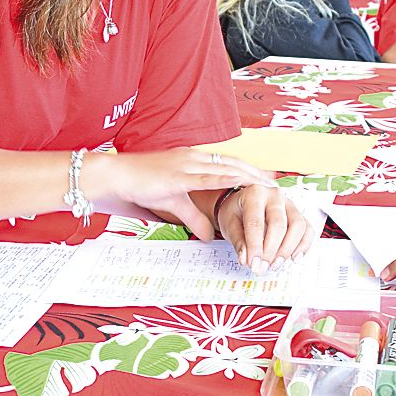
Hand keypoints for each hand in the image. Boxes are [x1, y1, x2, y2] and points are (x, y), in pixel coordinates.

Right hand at [87, 149, 274, 238]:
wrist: (117, 175)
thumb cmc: (141, 185)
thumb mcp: (173, 204)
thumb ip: (194, 218)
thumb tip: (211, 236)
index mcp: (193, 161)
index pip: (227, 164)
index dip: (249, 171)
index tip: (267, 179)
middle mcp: (194, 159)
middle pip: (234, 164)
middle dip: (257, 173)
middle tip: (278, 183)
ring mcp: (188, 165)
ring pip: (227, 169)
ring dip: (250, 177)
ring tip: (268, 186)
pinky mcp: (180, 175)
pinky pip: (209, 178)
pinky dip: (229, 180)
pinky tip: (243, 183)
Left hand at [216, 184, 314, 269]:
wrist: (244, 202)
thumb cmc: (236, 211)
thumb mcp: (229, 223)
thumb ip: (238, 241)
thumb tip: (246, 259)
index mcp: (254, 194)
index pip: (256, 223)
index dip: (255, 247)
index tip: (253, 264)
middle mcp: (275, 196)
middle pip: (279, 225)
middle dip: (271, 250)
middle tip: (263, 267)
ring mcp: (290, 204)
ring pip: (298, 226)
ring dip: (288, 249)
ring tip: (275, 264)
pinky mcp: (299, 214)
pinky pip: (308, 229)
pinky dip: (304, 245)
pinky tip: (294, 258)